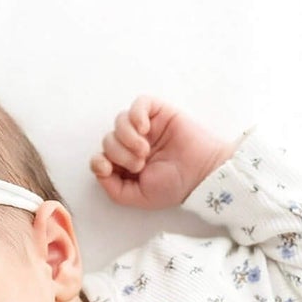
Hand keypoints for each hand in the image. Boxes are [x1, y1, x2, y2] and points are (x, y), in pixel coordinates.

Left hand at [89, 96, 239, 210]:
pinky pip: (139, 103)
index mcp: (127, 166)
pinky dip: (136, 114)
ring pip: (119, 121)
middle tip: (139, 164)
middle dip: (119, 153)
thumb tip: (99, 167)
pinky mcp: (159, 112)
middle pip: (108, 140)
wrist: (202, 174)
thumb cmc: (174, 187)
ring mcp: (146, 128)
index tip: (108, 168)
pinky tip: (145, 128)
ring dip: (126, 137)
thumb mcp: (138, 197)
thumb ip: (114, 188)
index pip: (100, 157)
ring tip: (144, 150)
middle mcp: (133, 146)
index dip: (99, 161)